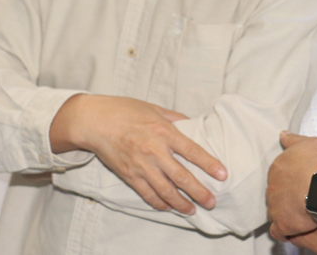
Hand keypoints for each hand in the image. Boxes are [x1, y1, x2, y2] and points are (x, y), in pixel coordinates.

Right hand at [49, 94, 226, 214]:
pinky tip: (168, 207)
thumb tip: (192, 125)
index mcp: (164, 131)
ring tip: (193, 209)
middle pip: (182, 177)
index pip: (192, 151)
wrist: (94, 121)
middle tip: (212, 201)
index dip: (209, 164)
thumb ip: (175, 118)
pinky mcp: (129, 175)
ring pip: (166, 191)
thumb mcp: (154, 108)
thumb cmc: (124, 110)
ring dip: (181, 203)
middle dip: (199, 192)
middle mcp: (154, 151)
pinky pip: (147, 194)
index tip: (223, 175)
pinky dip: (159, 203)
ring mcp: (141, 165)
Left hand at [266, 131, 316, 240]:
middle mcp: (272, 186)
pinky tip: (292, 230)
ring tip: (299, 214)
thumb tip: (282, 134)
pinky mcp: (281, 223)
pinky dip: (283, 231)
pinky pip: (277, 231)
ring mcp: (275, 206)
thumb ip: (293, 140)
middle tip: (301, 198)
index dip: (290, 180)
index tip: (300, 182)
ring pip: (275, 211)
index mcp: (277, 167)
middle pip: (275, 192)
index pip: (278, 175)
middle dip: (285, 195)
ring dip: (284, 213)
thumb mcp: (308, 142)